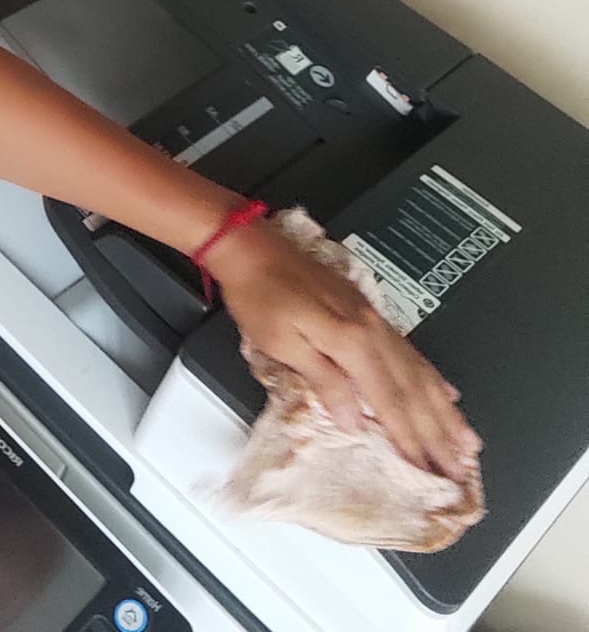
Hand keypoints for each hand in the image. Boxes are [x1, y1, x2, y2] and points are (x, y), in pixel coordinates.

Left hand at [207, 221, 481, 479]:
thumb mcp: (282, 343)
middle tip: (461, 467)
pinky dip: (430, 375)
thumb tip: (353, 421)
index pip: (389, 400)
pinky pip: (408, 350)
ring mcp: (372, 318)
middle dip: (438, 432)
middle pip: (412, 388)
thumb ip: (323, 381)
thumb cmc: (258, 295)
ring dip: (444, 408)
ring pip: (418, 371)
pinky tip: (444, 390)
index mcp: (351, 340)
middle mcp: (370, 329)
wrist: (250, 247)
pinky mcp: (365, 310)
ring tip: (466, 439)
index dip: (410, 438)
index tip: (430, 470)